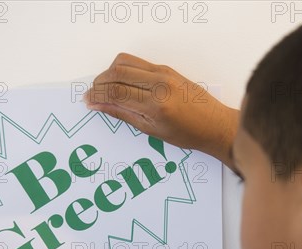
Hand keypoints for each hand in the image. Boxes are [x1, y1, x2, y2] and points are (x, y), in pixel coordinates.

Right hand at [83, 53, 238, 168]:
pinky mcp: (167, 69)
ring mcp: (164, 73)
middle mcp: (159, 84)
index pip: (117, 92)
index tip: (87, 100)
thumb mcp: (152, 130)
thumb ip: (124, 114)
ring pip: (126, 61)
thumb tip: (100, 105)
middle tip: (92, 94)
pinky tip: (121, 83)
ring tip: (105, 88)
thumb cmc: (187, 134)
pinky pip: (139, 63)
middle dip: (99, 82)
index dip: (97, 95)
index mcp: (155, 104)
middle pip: (117, 72)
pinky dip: (124, 69)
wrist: (214, 124)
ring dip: (110, 72)